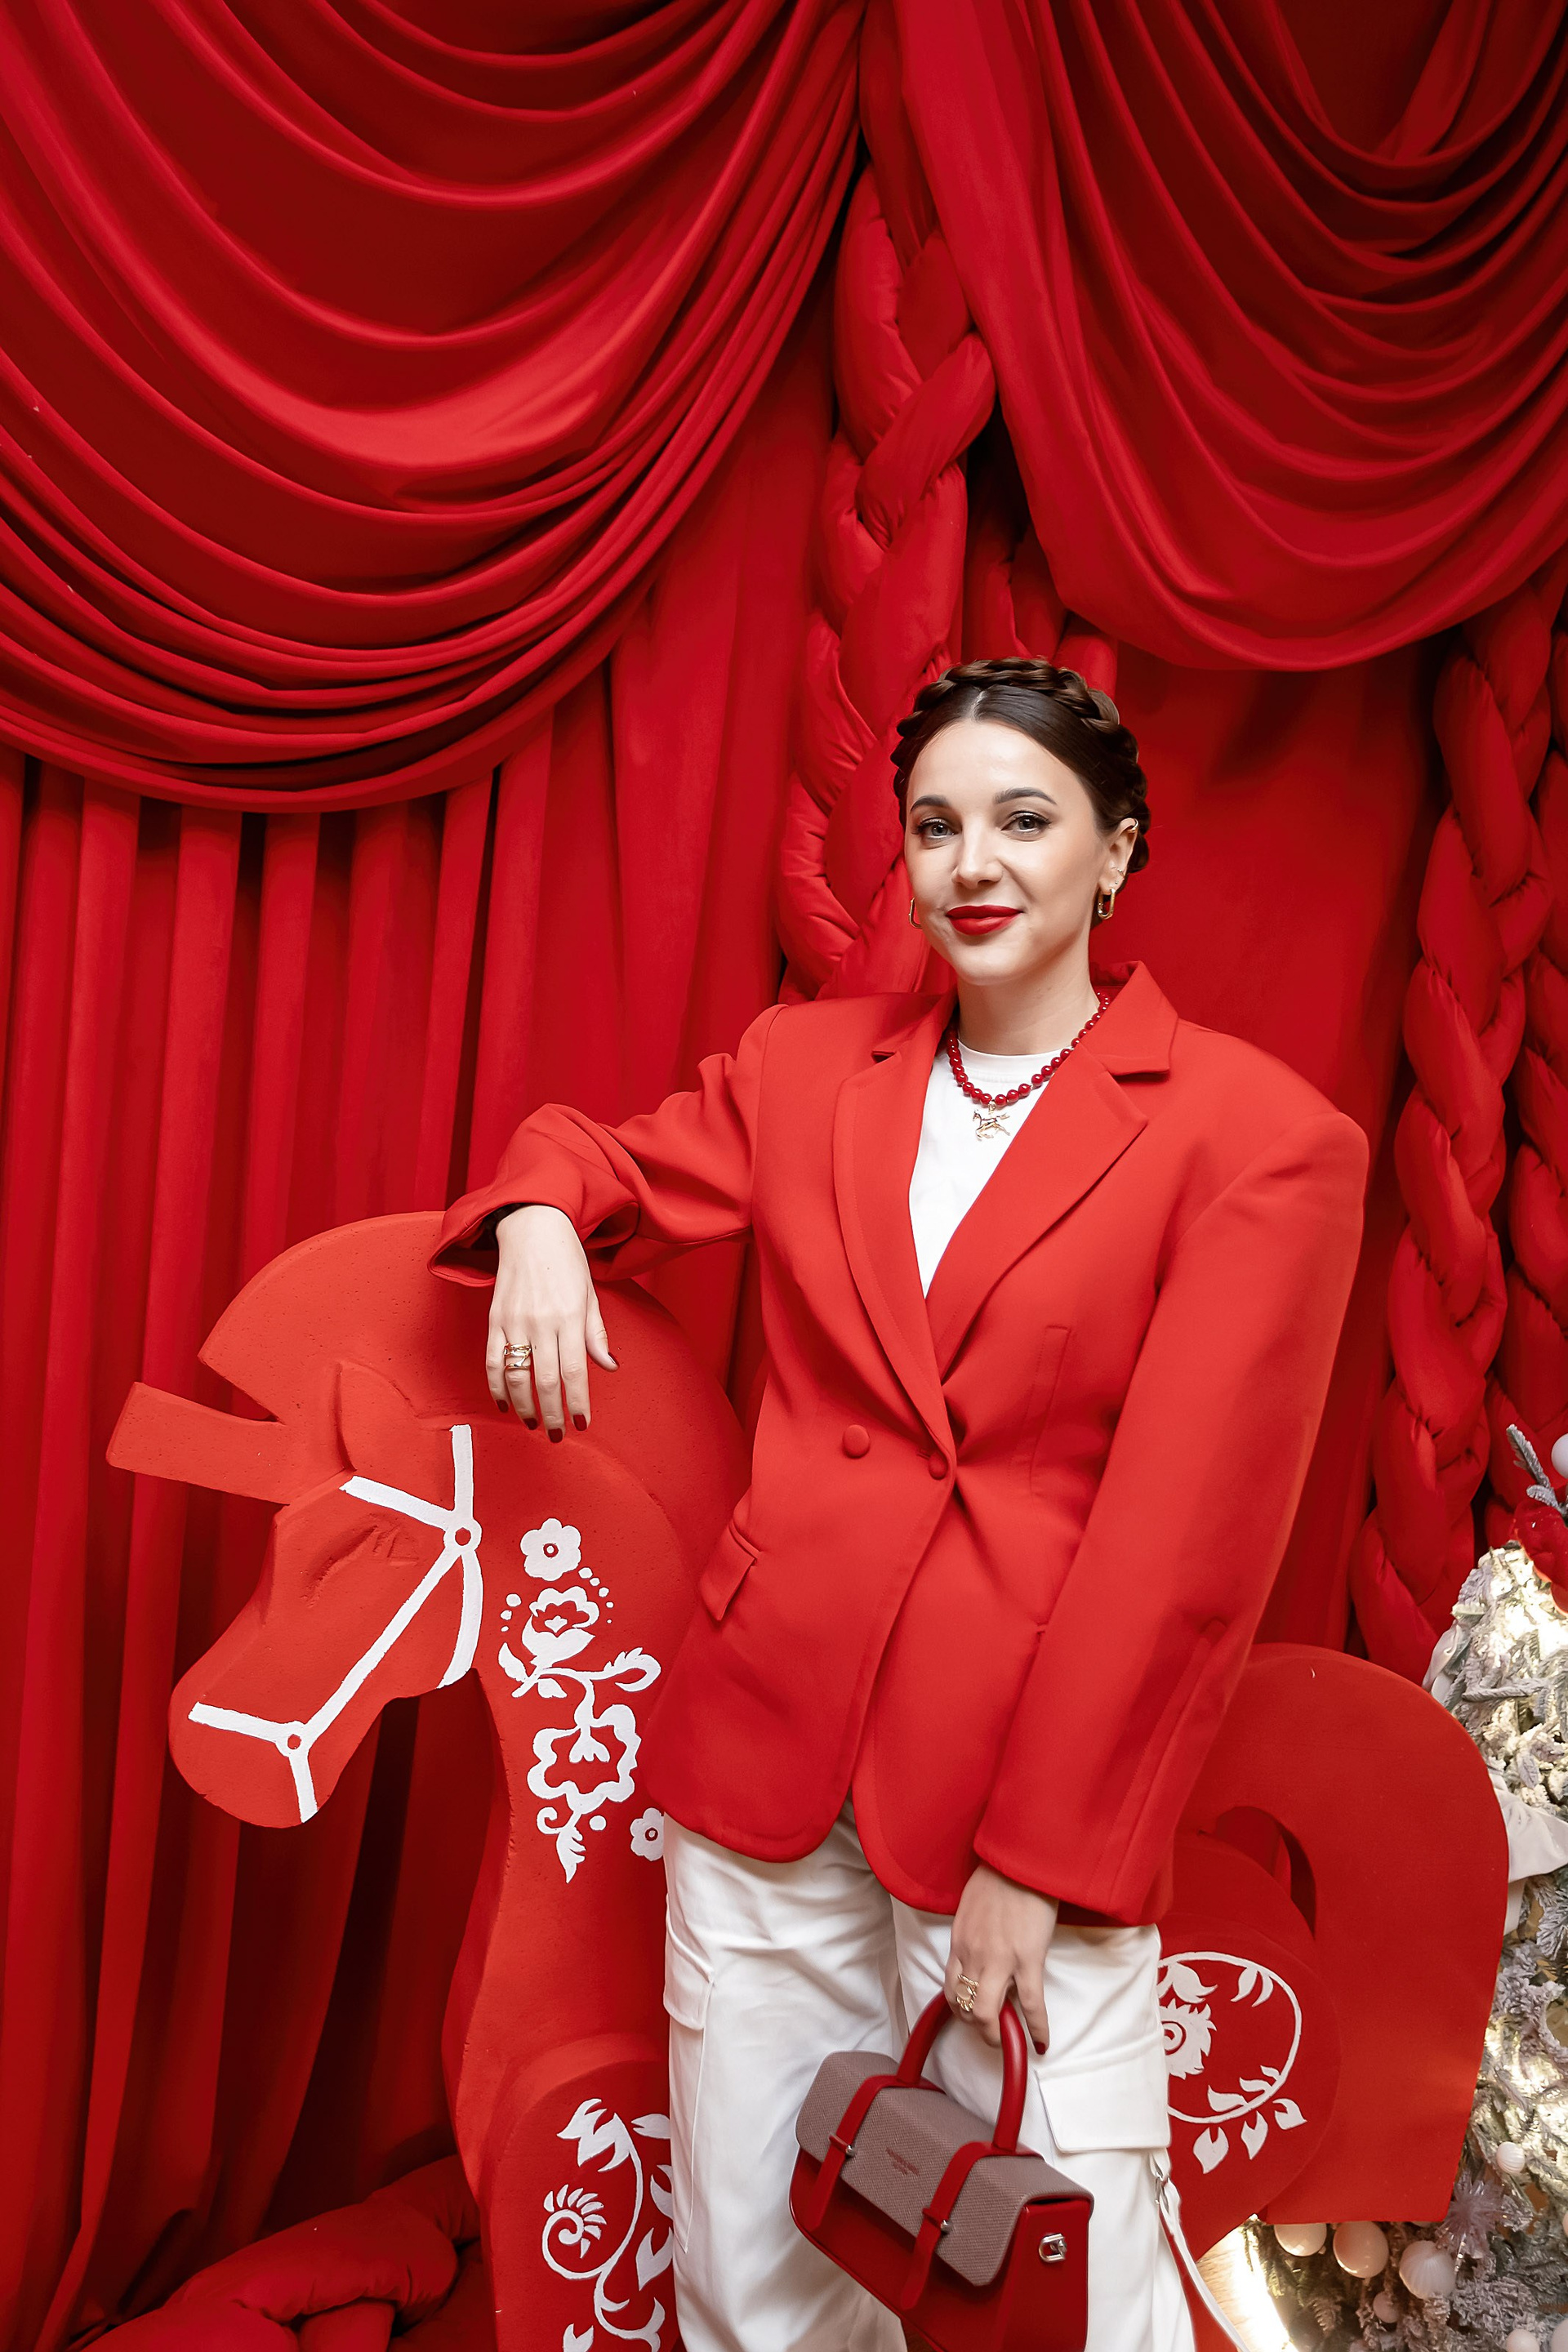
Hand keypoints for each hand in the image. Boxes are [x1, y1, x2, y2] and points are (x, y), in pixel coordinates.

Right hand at [486, 1204, 617, 1435]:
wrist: (532, 1228)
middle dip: (552, 1413)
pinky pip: (492, 1360)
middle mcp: (541, 1321)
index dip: (578, 1402)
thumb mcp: (590, 1294)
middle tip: (558, 1434)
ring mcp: (514, 1321)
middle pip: (545, 1380)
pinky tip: (504, 1404)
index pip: (575, 1371)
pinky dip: (496, 1386)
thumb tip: (610, 1367)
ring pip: (515, 1376)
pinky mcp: (494, 1319)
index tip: (582, 1423)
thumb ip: (596, 1334)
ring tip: (533, 1423)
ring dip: (524, 1406)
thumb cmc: (566, 1261)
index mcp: (569, 1316)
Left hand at [945, 1862, 1057, 2054]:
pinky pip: (1030, 2004)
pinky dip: (1036, 2028)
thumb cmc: (999, 1876)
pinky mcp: (1027, 1959)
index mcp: (960, 1941)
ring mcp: (999, 1960)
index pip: (951, 1986)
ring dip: (996, 2034)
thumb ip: (974, 1931)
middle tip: (991, 2034)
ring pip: (988, 2013)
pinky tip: (1041, 2043)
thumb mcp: (973, 1906)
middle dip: (977, 2028)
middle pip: (966, 2007)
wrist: (1021, 1859)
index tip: (972, 2014)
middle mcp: (974, 1955)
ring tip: (1009, 2041)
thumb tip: (983, 1948)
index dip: (960, 2008)